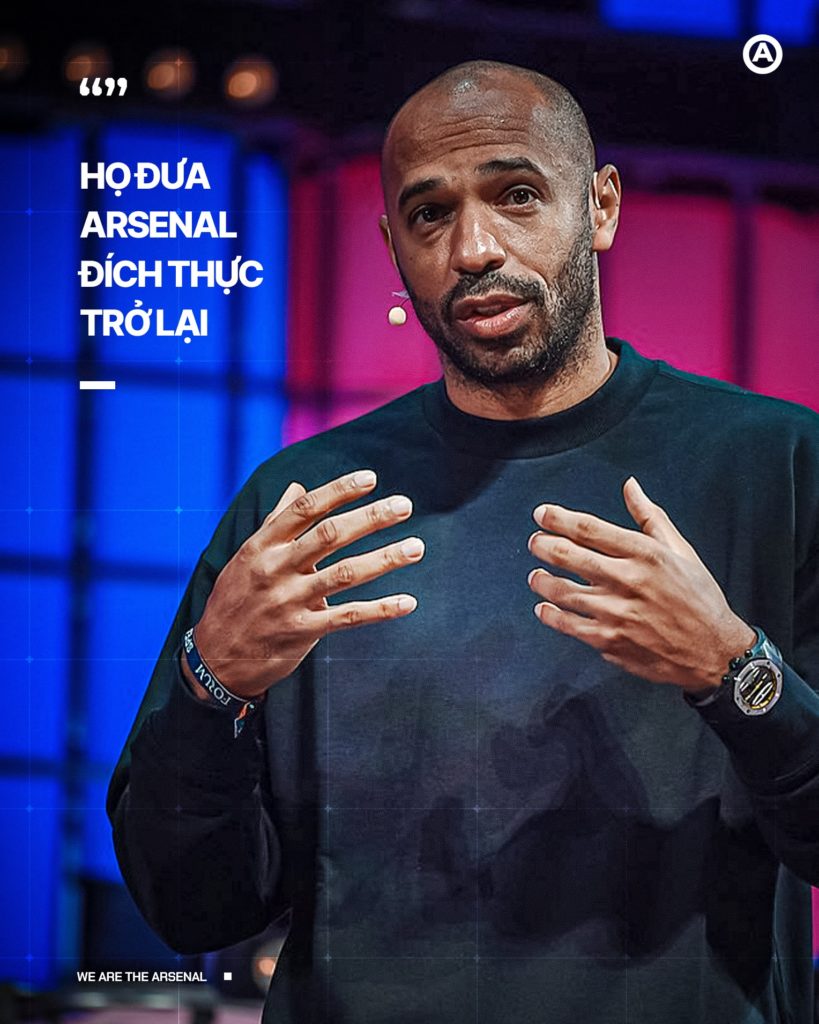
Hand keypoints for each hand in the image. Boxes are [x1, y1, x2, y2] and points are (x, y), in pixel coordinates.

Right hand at [189, 470, 423, 698]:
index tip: (370, 478)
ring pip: (345, 574)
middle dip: (370, 518)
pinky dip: (380, 609)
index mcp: (263, 545)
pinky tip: (407, 602)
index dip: (338, 491)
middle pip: (329, 536)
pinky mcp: (303, 631)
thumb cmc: (237, 598)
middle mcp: (276, 569)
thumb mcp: (248, 556)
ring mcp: (290, 601)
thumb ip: (276, 521)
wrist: (215, 658)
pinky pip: (348, 617)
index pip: (305, 509)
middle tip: (404, 505)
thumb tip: (298, 487)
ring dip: (385, 559)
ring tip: (416, 547)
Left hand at [527, 477, 754, 694]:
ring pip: (563, 592)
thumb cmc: (698, 598)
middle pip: (570, 557)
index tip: (542, 514)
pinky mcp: (610, 640)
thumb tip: (629, 486)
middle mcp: (627, 580)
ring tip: (536, 576)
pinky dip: (551, 615)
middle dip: (543, 545)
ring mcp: (615, 613)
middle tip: (535, 542)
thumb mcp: (681, 550)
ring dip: (542, 581)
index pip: (590, 529)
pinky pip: (569, 625)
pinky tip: (544, 608)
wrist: (713, 651)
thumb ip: (650, 517)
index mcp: (644, 554)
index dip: (559, 519)